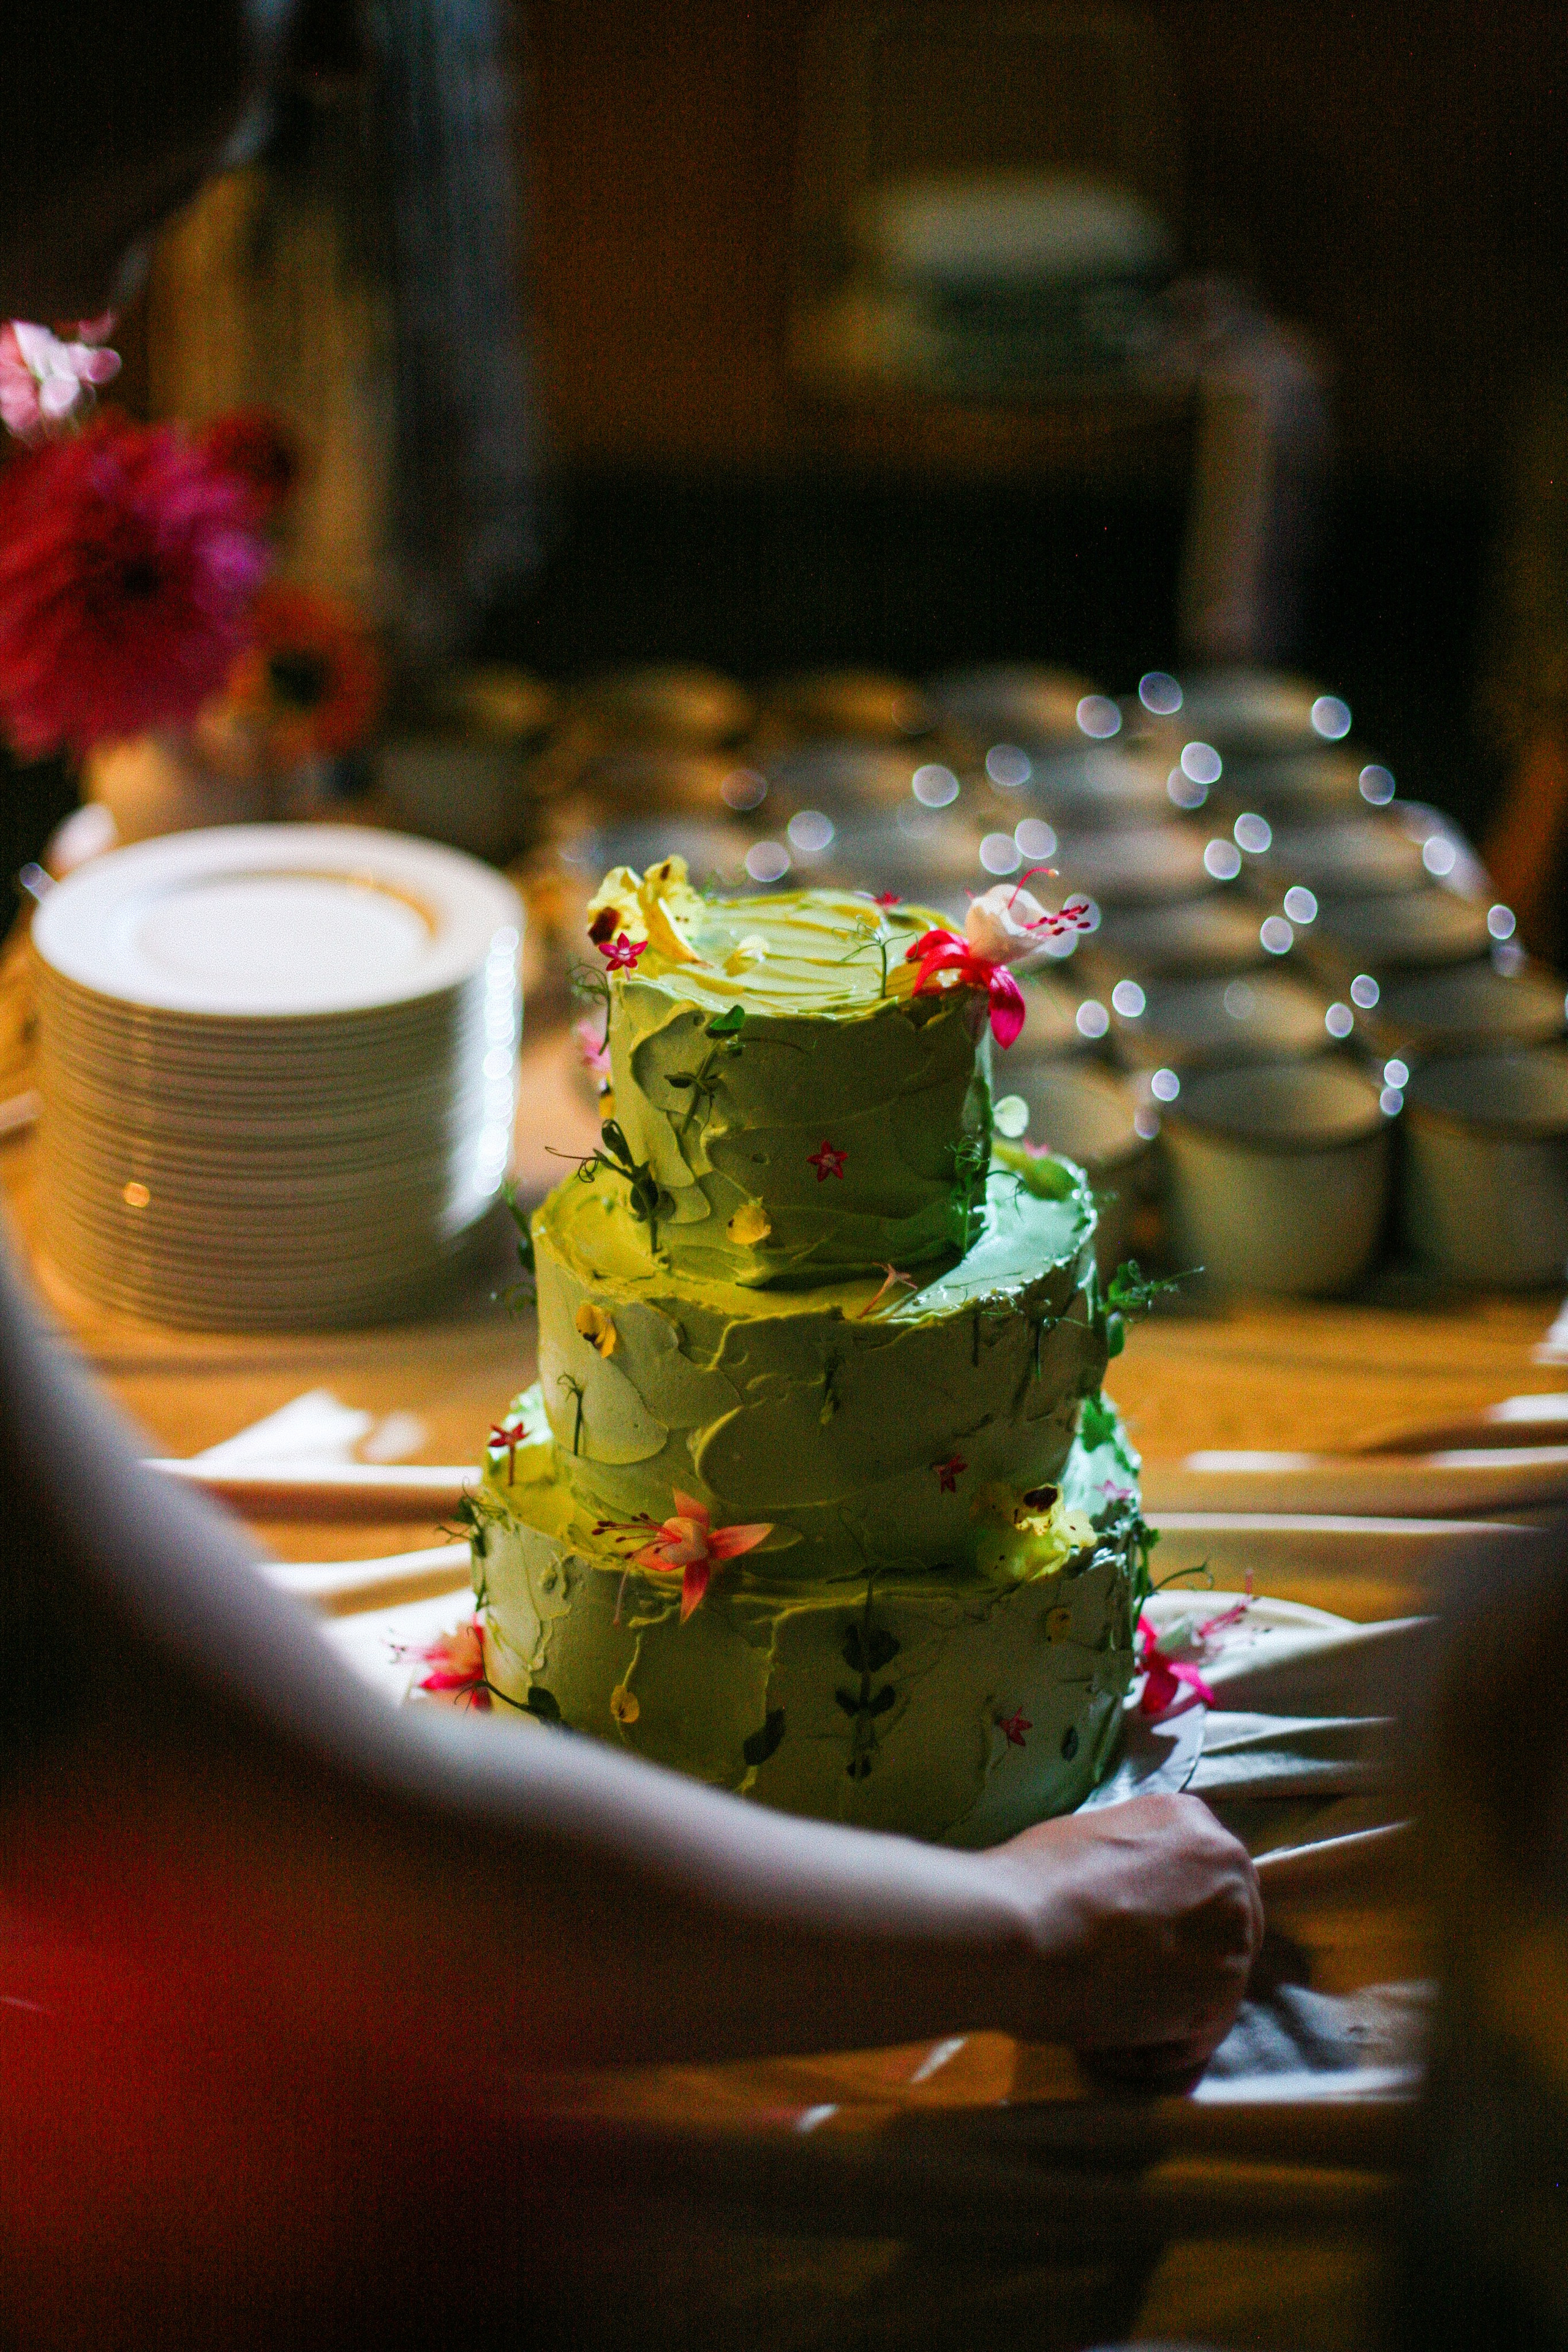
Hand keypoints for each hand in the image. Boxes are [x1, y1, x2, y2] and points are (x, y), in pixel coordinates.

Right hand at [991, 1792, 1263, 2088]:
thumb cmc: (1031, 1883)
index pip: (1205, 1880)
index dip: (1171, 1921)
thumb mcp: (1087, 1842)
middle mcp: (1227, 1865)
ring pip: (1212, 1988)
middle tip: (1126, 1989)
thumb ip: (1129, 1864)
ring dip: (1164, 2013)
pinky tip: (1113, 2046)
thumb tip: (1128, 1900)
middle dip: (1181, 1967)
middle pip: (1225, 1931)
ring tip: (1106, 2024)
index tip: (1134, 1946)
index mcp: (1189, 1819)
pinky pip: (1199, 2033)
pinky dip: (1159, 2050)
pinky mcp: (1226, 1988)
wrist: (1017, 1929)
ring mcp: (1234, 1926)